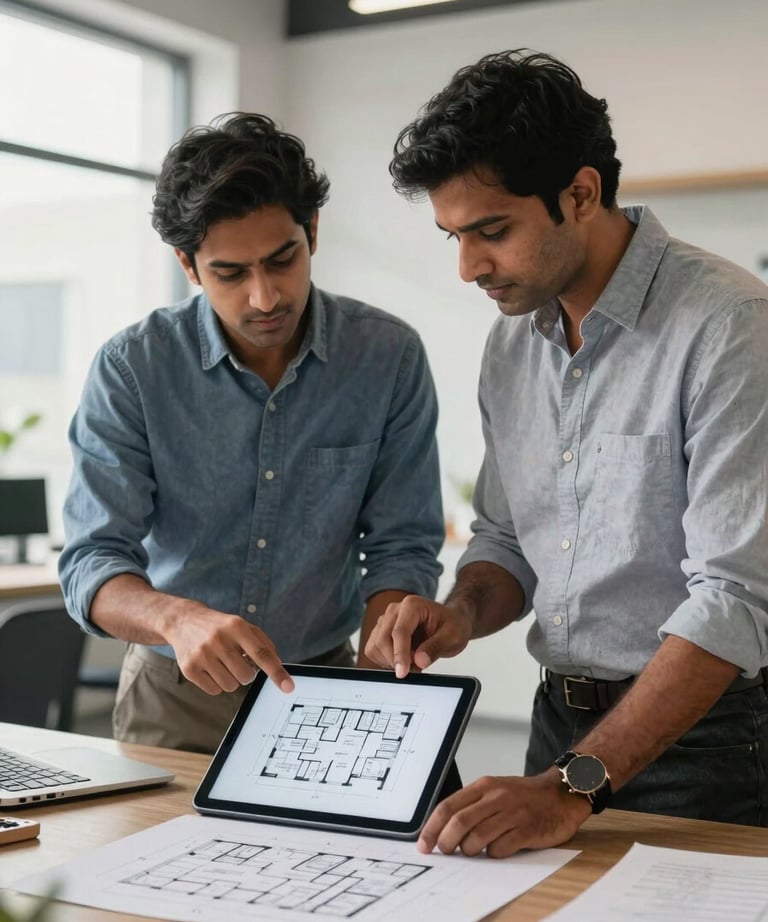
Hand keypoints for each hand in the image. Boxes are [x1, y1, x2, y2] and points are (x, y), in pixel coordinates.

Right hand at [164, 605, 293, 695]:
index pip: (262, 654)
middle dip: (245, 673)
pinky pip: (214, 691)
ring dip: (231, 679)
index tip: (289, 687)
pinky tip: (210, 668)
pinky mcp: (189, 668)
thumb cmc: (221, 627)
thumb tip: (278, 666)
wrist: (184, 621)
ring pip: (230, 686)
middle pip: (246, 676)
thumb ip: (263, 644)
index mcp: (237, 627)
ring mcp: (202, 654)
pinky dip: (216, 684)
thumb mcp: (243, 626)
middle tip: (236, 661)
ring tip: (222, 663)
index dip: (277, 672)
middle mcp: (219, 639)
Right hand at [364, 595, 472, 676]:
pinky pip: (373, 650)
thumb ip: (435, 647)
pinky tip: (402, 659)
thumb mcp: (453, 636)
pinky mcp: (380, 630)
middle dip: (395, 660)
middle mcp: (395, 610)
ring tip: (412, 661)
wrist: (451, 621)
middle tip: (415, 668)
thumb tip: (419, 661)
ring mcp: (386, 620)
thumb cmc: (452, 625)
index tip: (403, 672)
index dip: (399, 654)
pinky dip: (385, 660)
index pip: (399, 632)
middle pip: (382, 639)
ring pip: (375, 646)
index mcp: (412, 605)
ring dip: (390, 661)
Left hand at [417, 769, 591, 857]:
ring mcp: (512, 813)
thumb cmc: (524, 796)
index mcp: (483, 786)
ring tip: (472, 852)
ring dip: (469, 850)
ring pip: (477, 838)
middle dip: (446, 842)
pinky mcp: (526, 830)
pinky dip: (493, 854)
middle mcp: (496, 797)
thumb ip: (472, 805)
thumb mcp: (495, 790)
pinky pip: (500, 848)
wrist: (560, 794)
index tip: (424, 844)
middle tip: (444, 852)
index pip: (448, 806)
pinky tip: (496, 850)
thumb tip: (444, 829)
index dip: (432, 827)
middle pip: (459, 822)